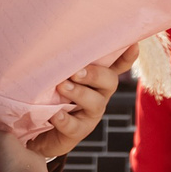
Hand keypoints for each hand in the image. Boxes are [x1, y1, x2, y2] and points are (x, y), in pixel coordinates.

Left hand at [22, 46, 136, 157]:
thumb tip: (53, 40)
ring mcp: (90, 114)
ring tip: (62, 87)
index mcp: (96, 78)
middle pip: (109, 81)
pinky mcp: (77, 131)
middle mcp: (99, 94)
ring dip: (79, 93)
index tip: (133, 44)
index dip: (126, 56)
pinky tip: (56, 115)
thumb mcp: (57, 74)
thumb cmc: (49, 94)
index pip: (116, 65)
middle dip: (95, 74)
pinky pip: (75, 126)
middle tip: (76, 71)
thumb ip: (63, 61)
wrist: (37, 131)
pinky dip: (65, 119)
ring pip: (95, 103)